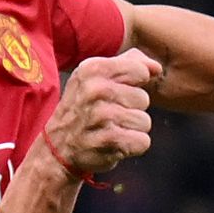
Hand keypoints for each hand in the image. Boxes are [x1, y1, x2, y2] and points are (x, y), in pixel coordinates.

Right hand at [46, 49, 161, 177]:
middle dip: (131, 110)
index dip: (134, 85)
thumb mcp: (95, 77)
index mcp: (92, 69)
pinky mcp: (110, 140)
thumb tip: (157, 68)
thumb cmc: (82, 109)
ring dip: (131, 129)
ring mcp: (102, 116)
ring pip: (144, 121)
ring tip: (110, 130)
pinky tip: (113, 144)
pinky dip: (132, 146)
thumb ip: (128, 64)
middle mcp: (96, 90)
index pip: (140, 71)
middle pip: (143, 99)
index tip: (116, 93)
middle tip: (108, 116)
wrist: (57, 148)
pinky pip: (143, 141)